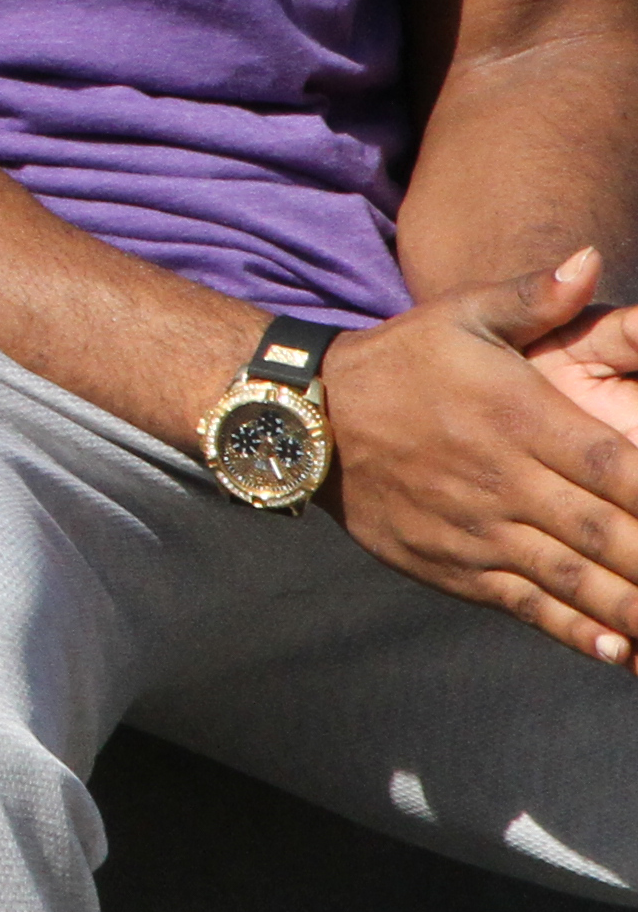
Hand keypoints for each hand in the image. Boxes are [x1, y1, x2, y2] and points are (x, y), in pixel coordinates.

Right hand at [327, 252, 637, 667]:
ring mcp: (478, 530)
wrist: (307, 417)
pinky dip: (576, 632)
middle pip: (606, 533)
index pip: (614, 465)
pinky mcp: (454, 566)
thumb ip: (533, 296)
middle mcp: (504, 480)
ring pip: (574, 579)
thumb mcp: (461, 315)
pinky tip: (620, 652)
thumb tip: (590, 259)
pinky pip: (526, 605)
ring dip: (631, 607)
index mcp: (519, 418)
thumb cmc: (401, 361)